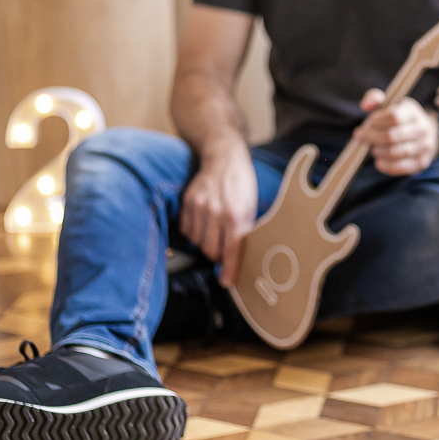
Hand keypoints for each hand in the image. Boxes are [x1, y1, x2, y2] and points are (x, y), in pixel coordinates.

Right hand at [180, 139, 257, 287]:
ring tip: (214, 234)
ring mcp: (199, 207)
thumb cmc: (242, 184)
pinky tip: (203, 225)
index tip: (226, 282)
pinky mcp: (187, 202)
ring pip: (197, 242)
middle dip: (217, 256)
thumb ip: (245, 230)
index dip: (229, 269)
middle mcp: (216, 212)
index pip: (231, 250)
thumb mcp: (251, 207)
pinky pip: (186, 230)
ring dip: (205, 244)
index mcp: (236, 215)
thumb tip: (241, 255)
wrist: (225, 157)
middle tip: (222, 251)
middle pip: (210, 250)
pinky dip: (194, 233)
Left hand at [353, 89, 438, 176]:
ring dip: (376, 150)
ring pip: (393, 153)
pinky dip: (382, 164)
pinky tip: (378, 158)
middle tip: (360, 137)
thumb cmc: (401, 118)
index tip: (369, 122)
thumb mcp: (391, 104)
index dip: (376, 120)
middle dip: (371, 137)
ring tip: (372, 147)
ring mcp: (424, 147)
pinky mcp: (421, 163)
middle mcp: (423, 129)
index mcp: (414, 112)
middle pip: (391, 136)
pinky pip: (397, 167)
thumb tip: (365, 106)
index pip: (394, 116)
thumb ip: (375, 99)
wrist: (427, 133)